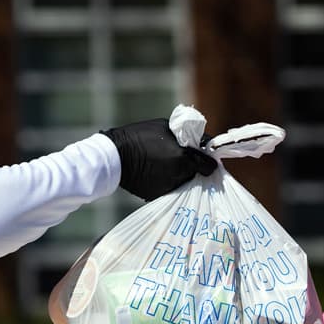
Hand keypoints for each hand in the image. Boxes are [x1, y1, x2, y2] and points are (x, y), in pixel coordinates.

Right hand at [101, 118, 216, 199]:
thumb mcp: (166, 128)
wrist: (115, 157)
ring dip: (181, 175)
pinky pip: (170, 188)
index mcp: (184, 158)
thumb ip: (186, 137)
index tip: (207, 159)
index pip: (208, 166)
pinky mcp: (158, 196)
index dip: (208, 161)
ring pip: (183, 182)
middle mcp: (180, 176)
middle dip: (194, 168)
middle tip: (183, 159)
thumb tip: (197, 143)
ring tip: (168, 165)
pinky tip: (157, 173)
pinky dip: (167, 182)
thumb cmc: (140, 136)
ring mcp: (169, 188)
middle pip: (196, 174)